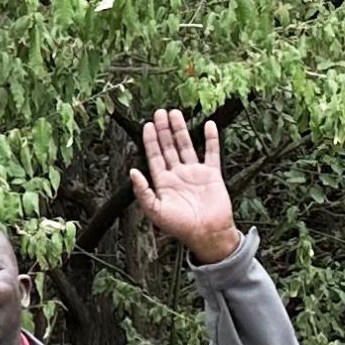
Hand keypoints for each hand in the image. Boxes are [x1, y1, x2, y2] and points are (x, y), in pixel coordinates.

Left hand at [127, 108, 238, 261]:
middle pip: (169, 147)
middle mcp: (178, 174)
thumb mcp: (155, 211)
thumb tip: (132, 172)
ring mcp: (195, 172)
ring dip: (181, 129)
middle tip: (160, 112)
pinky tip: (208, 125)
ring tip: (176, 113)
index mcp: (163, 182)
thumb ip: (143, 191)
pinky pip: (212, 152)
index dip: (150, 140)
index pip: (154, 156)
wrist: (207, 233)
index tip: (147, 125)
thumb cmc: (180, 226)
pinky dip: (211, 138)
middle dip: (164, 130)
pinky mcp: (212, 174)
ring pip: (187, 145)